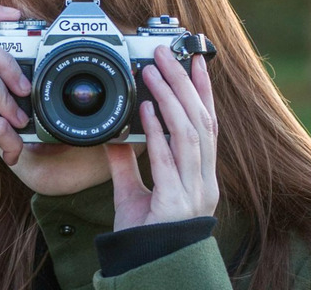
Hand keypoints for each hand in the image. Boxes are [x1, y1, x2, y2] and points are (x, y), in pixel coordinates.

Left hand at [105, 45, 218, 230]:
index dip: (203, 91)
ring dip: (171, 99)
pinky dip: (158, 131)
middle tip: (167, 55)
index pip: (207, 124)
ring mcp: (193, 192)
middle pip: (200, 121)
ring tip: (153, 72)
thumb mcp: (135, 192)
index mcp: (199, 175)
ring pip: (190, 133)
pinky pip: (168, 160)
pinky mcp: (175, 204)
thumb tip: (117, 133)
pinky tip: (147, 108)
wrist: (146, 272)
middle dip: (185, 84)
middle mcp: (203, 180)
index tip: (195, 62)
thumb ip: (127, 163)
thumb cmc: (146, 235)